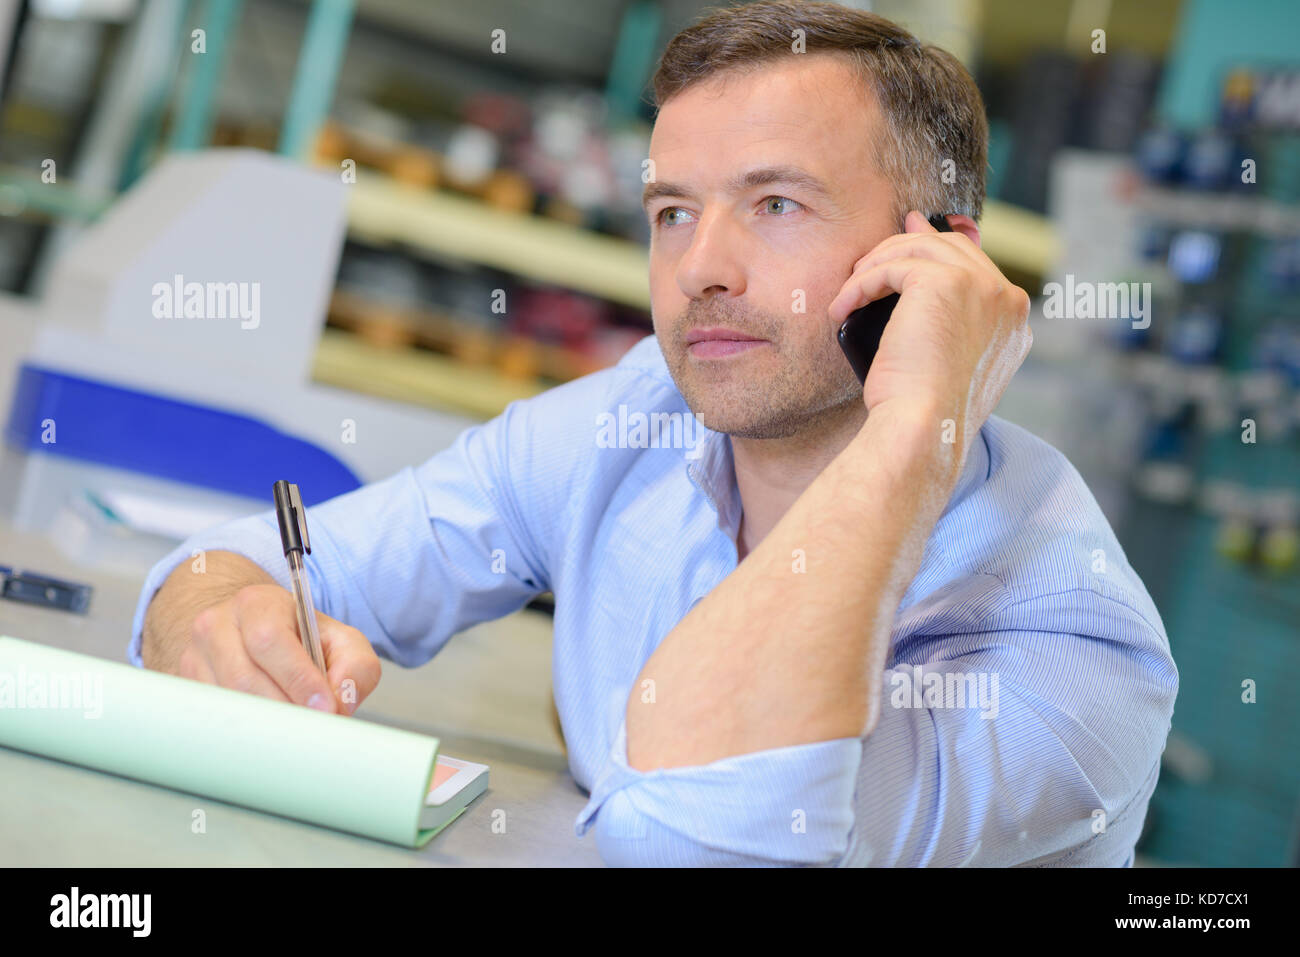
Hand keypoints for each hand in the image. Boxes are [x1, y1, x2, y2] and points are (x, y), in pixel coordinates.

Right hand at [177, 584, 381, 714]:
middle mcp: (217, 625)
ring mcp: (195, 656)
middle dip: (285, 707)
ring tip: (295, 727)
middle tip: (313, 725)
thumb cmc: (301, 638)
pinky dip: (244, 729)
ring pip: (227, 701)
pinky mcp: (186, 686)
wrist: (255, 632)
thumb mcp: (341, 641)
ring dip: (265, 723)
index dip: (298, 678)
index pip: (269, 640)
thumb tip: (341, 701)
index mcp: (257, 604)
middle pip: (244, 677)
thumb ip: (355, 667)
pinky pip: (213, 716)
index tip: (324, 706)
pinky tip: (267, 729)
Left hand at [828, 210, 1031, 460]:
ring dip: (876, 266)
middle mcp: (1006, 299)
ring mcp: (981, 287)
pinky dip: (860, 285)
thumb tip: (917, 281)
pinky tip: (842, 309)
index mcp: (1012, 320)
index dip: (933, 253)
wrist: (923, 428)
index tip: (900, 248)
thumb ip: (947, 323)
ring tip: (848, 294)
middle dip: (903, 247)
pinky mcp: (944, 283)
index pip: (975, 267)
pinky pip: (892, 267)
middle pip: (950, 247)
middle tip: (867, 262)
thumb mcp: (946, 364)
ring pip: (919, 249)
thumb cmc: (924, 411)